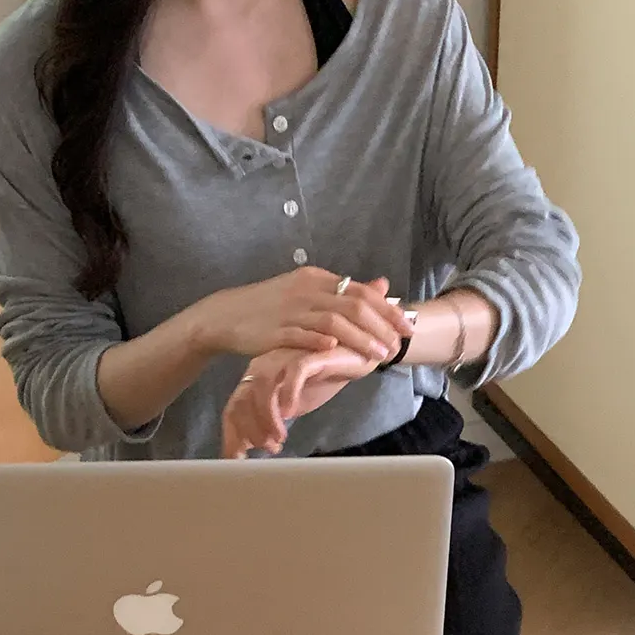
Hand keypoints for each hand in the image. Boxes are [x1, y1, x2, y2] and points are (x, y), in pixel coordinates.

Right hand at [205, 267, 413, 369]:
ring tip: (379, 355)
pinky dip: (320, 341)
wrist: (227, 314)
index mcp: (316, 279)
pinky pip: (301, 335)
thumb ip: (342, 291)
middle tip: (398, 345)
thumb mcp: (307, 291)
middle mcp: (306, 291)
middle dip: (381, 327)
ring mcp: (290, 311)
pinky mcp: (274, 331)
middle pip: (353, 306)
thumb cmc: (271, 306)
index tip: (406, 325)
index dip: (387, 309)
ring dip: (360, 339)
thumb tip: (381, 286)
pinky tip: (337, 350)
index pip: (360, 291)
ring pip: (333, 322)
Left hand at [221, 335, 387, 456]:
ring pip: (262, 387)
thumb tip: (254, 444)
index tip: (242, 457)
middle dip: (251, 429)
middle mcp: (264, 366)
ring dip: (267, 416)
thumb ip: (272, 420)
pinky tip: (291, 411)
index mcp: (257, 379)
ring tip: (280, 437)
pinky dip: (288, 393)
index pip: (234, 408)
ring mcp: (284, 358)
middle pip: (242, 399)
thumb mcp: (292, 404)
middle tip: (269, 448)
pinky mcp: (308, 354)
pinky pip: (292, 372)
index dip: (235, 434)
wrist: (354, 354)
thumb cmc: (321, 379)